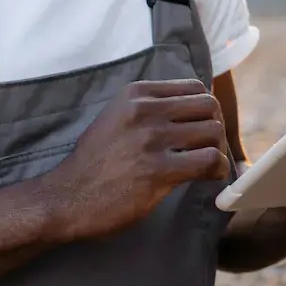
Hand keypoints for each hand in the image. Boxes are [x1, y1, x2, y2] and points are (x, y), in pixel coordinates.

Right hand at [42, 79, 230, 241]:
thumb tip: (189, 109)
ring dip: (219, 151)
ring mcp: (151, 140)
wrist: (66, 198)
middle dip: (216, 128)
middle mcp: (144, 111)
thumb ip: (147, 109)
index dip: (205, 110)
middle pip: (209, 106)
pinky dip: (219, 170)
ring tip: (209, 167)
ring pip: (213, 132)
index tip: (201, 129)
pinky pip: (210, 160)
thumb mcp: (115, 119)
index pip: (194, 87)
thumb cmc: (94, 163)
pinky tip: (210, 178)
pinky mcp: (158, 171)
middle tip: (210, 149)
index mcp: (136, 94)